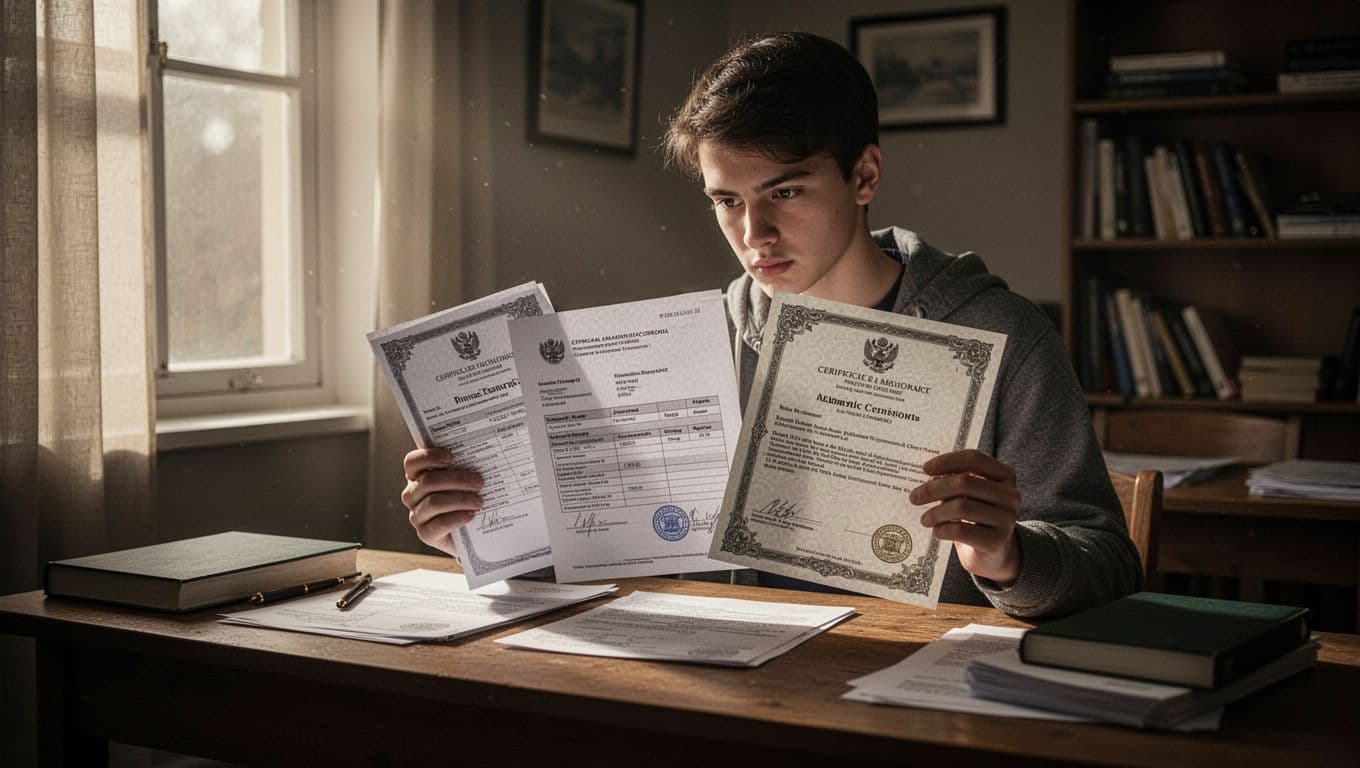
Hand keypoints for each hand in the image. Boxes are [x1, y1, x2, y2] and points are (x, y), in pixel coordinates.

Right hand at [401, 448, 485, 556]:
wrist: (472, 532)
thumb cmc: (468, 497)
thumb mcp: (464, 480)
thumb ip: (464, 466)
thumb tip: (479, 455)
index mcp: (417, 476)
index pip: (412, 462)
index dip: (428, 457)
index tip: (451, 457)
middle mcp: (412, 495)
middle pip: (427, 481)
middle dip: (456, 480)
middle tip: (479, 481)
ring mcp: (417, 515)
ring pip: (433, 502)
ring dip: (460, 500)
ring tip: (479, 501)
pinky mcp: (425, 534)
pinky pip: (438, 524)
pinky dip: (456, 518)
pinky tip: (470, 515)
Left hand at [911, 449, 1021, 585]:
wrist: (993, 553)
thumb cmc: (976, 518)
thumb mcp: (969, 496)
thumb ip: (955, 482)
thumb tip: (929, 478)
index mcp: (1005, 476)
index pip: (974, 459)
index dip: (947, 461)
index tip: (925, 469)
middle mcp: (1010, 495)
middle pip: (964, 482)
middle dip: (933, 489)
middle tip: (914, 497)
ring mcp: (1006, 519)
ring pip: (961, 507)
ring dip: (935, 512)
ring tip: (925, 519)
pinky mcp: (997, 541)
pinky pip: (961, 531)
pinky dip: (942, 529)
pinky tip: (937, 531)